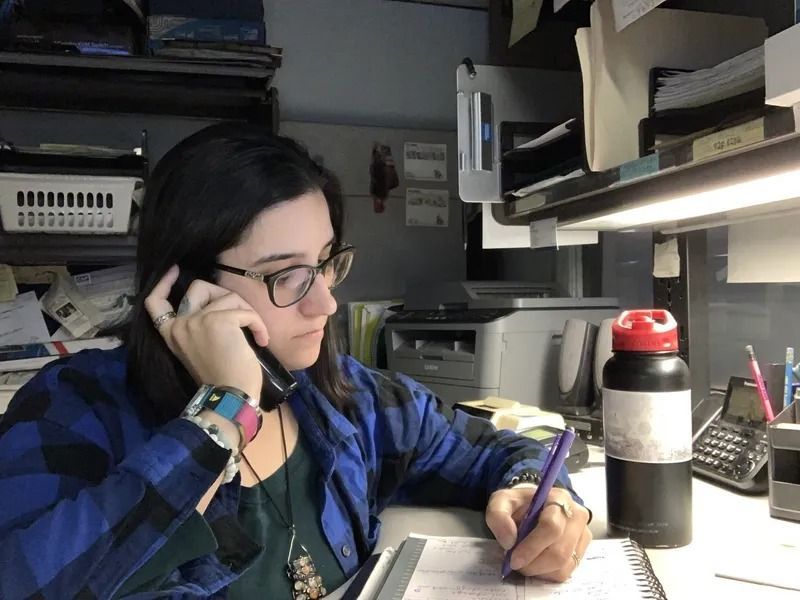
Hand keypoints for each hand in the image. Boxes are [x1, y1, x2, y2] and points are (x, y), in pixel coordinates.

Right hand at [144, 265, 268, 401]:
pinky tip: (261, 340)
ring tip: (255, 335)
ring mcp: (198, 320)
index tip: (175, 270)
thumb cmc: (222, 378)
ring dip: (247, 313)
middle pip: (199, 287)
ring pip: (228, 296)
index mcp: (173, 334)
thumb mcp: (201, 349)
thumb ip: (200, 327)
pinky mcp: (219, 320)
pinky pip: (246, 311)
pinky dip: (257, 324)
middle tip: (241, 316)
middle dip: (225, 295)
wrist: (230, 396)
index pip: (155, 303)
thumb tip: (218, 304)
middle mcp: (181, 324)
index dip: (163, 283)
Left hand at [485, 485, 591, 581]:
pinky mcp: (581, 551)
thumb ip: (498, 515)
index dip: (532, 547)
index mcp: (559, 498)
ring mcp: (582, 535)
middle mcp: (576, 516)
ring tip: (524, 560)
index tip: (513, 559)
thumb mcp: (501, 502)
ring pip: (563, 565)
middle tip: (515, 563)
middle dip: (533, 563)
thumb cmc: (518, 505)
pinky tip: (535, 563)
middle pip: (559, 551)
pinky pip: (565, 572)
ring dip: (538, 570)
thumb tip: (509, 541)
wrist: (531, 507)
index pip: (551, 527)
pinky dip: (546, 574)